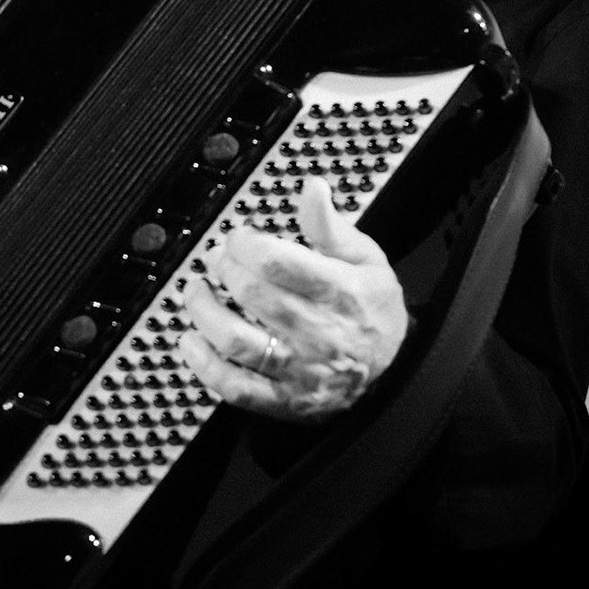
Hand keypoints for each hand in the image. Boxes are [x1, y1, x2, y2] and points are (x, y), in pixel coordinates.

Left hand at [179, 176, 408, 422]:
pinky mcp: (284, 400)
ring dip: (205, 311)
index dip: (245, 243)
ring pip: (237, 340)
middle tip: (216, 258)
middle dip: (224, 268)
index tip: (238, 236)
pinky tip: (192, 341)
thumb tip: (312, 188)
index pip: (277, 261)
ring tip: (196, 292)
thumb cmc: (373, 310)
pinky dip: (205, 365)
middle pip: (253, 294)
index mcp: (340, 292)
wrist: (396, 371)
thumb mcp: (366, 260)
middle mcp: (319, 332)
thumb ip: (331, 226)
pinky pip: (236, 387)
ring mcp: (299, 370)